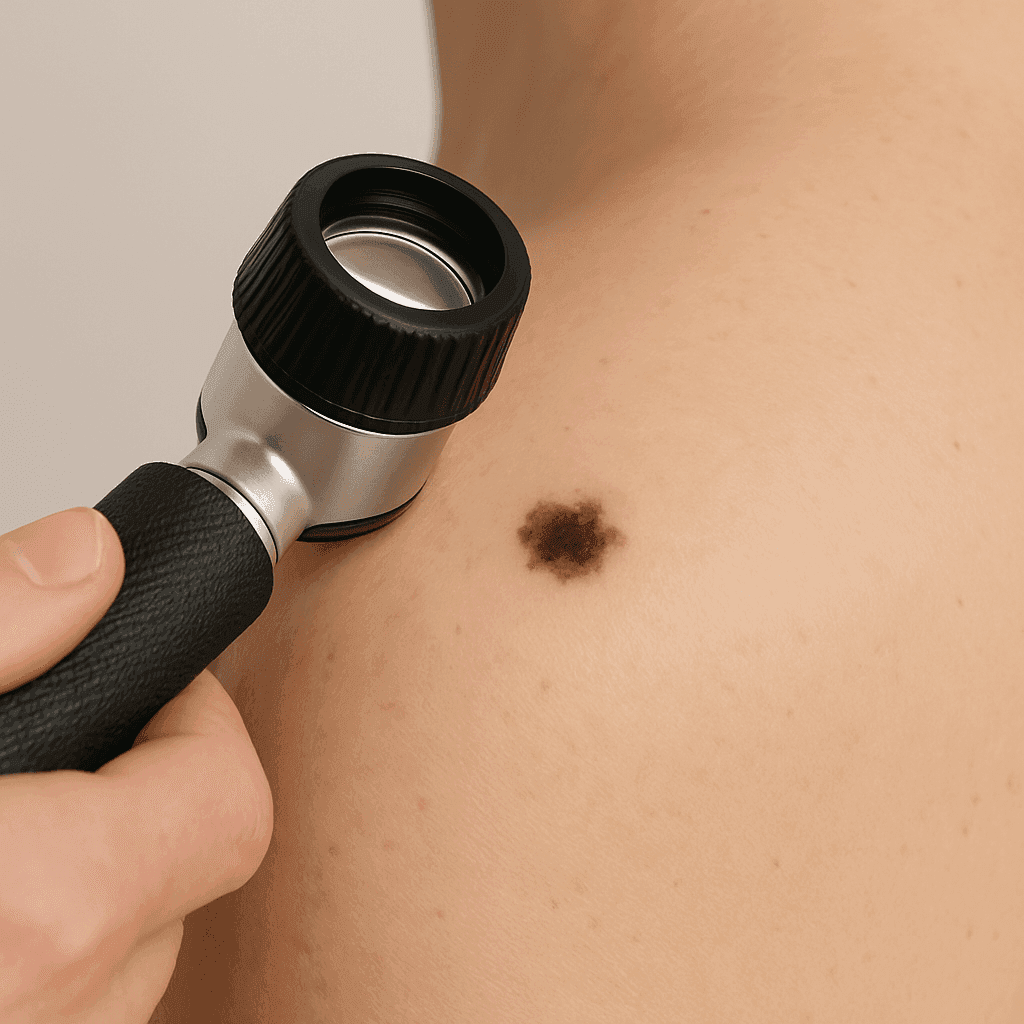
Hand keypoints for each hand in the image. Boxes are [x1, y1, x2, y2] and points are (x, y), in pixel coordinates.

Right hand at [0, 507, 273, 1022]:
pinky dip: (47, 948)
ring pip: (130, 955)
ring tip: (19, 820)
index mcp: (37, 910)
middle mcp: (54, 1018)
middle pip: (192, 876)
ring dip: (95, 881)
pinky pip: (74, 1004)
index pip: (231, 798)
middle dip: (144, 796)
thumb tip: (88, 560)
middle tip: (73, 749)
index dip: (201, 723)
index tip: (151, 689)